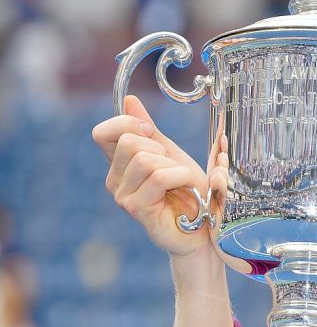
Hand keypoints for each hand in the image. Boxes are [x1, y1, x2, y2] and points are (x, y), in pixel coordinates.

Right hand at [92, 95, 221, 259]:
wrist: (203, 226)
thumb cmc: (187, 192)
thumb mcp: (170, 154)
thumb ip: (149, 130)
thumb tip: (130, 100)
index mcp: (119, 165)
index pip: (102, 133)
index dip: (127, 123)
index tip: (151, 131)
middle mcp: (115, 181)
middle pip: (129, 143)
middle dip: (160, 149)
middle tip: (174, 168)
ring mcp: (123, 197)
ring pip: (145, 160)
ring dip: (174, 166)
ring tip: (181, 182)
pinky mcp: (138, 210)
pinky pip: (159, 177)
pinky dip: (180, 176)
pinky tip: (185, 187)